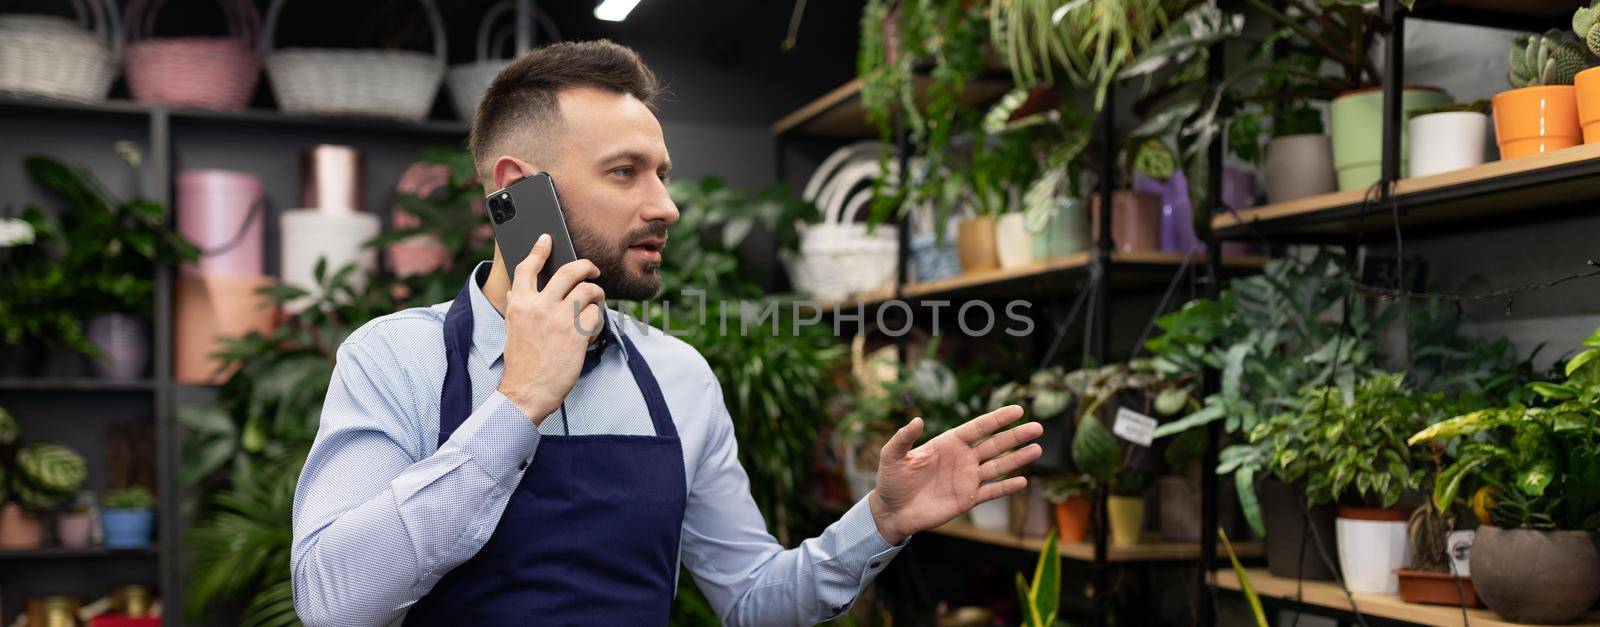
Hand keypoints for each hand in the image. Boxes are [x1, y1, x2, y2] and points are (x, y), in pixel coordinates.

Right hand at [497, 234, 606, 422]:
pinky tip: (593, 328)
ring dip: (597, 294)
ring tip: (597, 301)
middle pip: (569, 271)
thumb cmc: (521, 365)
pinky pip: (596, 315)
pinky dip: (598, 319)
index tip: (547, 239)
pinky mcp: (577, 334)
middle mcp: (539, 306)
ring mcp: (560, 319)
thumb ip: (515, 308)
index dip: (538, 250)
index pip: (527, 268)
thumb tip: (515, 291)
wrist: (526, 393)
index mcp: (520, 304)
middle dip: (586, 266)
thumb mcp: (511, 331)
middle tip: (592, 270)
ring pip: (588, 290)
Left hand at [867, 406, 1042, 544]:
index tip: (1018, 410)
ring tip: (1037, 448)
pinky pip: (991, 491)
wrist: (892, 511)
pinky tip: (1023, 481)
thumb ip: (904, 437)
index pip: (978, 427)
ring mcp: (967, 478)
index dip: (998, 418)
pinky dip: (1007, 487)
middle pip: (994, 444)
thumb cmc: (891, 481)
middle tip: (1038, 427)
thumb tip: (918, 420)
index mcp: (948, 443)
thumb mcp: (892, 455)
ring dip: (1018, 458)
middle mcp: (962, 458)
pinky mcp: (968, 499)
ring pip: (998, 466)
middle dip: (1016, 435)